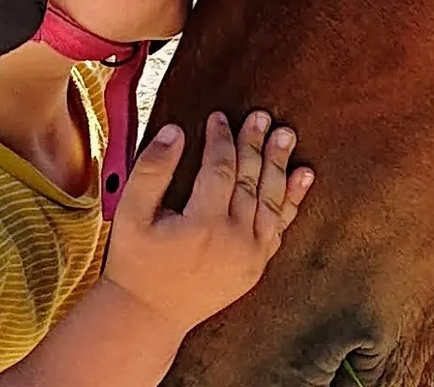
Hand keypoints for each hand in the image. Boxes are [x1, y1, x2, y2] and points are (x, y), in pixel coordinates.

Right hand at [101, 110, 314, 335]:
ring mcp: (251, 255)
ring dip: (280, 164)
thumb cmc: (135, 263)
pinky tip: (303, 176)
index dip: (221, 138)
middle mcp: (235, 239)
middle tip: (262, 116)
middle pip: (251, 179)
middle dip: (255, 144)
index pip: (221, 167)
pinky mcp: (257, 266)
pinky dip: (292, 200)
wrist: (148, 316)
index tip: (219, 117)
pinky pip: (280, 227)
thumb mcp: (130, 213)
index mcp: (203, 223)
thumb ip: (152, 170)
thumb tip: (176, 132)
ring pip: (271, 200)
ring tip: (286, 135)